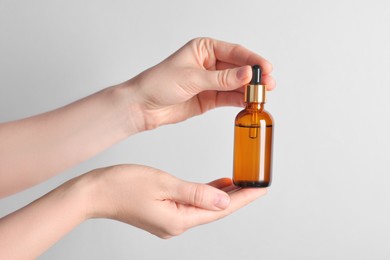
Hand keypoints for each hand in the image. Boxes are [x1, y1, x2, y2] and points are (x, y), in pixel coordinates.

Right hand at [87, 164, 266, 237]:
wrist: (96, 192)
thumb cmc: (123, 185)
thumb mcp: (163, 184)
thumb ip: (196, 192)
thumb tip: (224, 200)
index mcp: (179, 220)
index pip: (221, 209)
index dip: (244, 198)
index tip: (262, 189)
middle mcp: (177, 225)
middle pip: (216, 210)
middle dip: (238, 196)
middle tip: (256, 182)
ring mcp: (170, 221)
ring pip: (205, 207)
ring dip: (223, 194)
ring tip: (241, 181)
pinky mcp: (165, 213)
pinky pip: (193, 205)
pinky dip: (206, 194)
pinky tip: (215, 185)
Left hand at [124, 37, 274, 129]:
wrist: (143, 106)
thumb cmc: (159, 83)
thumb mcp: (193, 78)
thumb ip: (222, 79)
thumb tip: (247, 74)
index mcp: (204, 49)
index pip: (234, 52)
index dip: (252, 60)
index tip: (266, 68)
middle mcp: (209, 64)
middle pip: (238, 69)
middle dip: (254, 77)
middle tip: (268, 85)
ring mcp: (210, 82)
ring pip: (235, 84)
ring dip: (249, 90)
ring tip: (262, 96)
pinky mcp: (209, 98)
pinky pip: (228, 98)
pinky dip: (239, 100)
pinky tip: (249, 103)